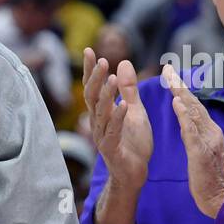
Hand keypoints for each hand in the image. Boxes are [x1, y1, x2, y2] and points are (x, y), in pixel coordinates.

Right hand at [83, 49, 153, 191]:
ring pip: (101, 113)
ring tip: (113, 78)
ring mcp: (103, 136)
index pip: (92, 87)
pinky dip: (119, 118)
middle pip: (92, 97)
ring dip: (106, 95)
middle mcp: (98, 122)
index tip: (89, 50)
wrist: (133, 174)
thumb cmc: (132, 143)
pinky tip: (124, 106)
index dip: (90, 70)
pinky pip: (114, 131)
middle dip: (95, 79)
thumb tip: (123, 62)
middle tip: (102, 61)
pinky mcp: (112, 149)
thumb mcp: (134, 110)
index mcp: (102, 112)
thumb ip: (128, 89)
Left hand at [163, 63, 223, 217]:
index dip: (182, 89)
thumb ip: (197, 135)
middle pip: (194, 104)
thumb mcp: (203, 152)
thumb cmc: (212, 179)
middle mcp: (210, 132)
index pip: (194, 106)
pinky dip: (184, 116)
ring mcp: (207, 141)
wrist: (222, 201)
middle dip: (180, 85)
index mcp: (209, 131)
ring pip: (193, 113)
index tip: (170, 73)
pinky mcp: (201, 153)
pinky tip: (176, 104)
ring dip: (181, 94)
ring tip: (170, 79)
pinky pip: (192, 132)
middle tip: (167, 68)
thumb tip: (190, 118)